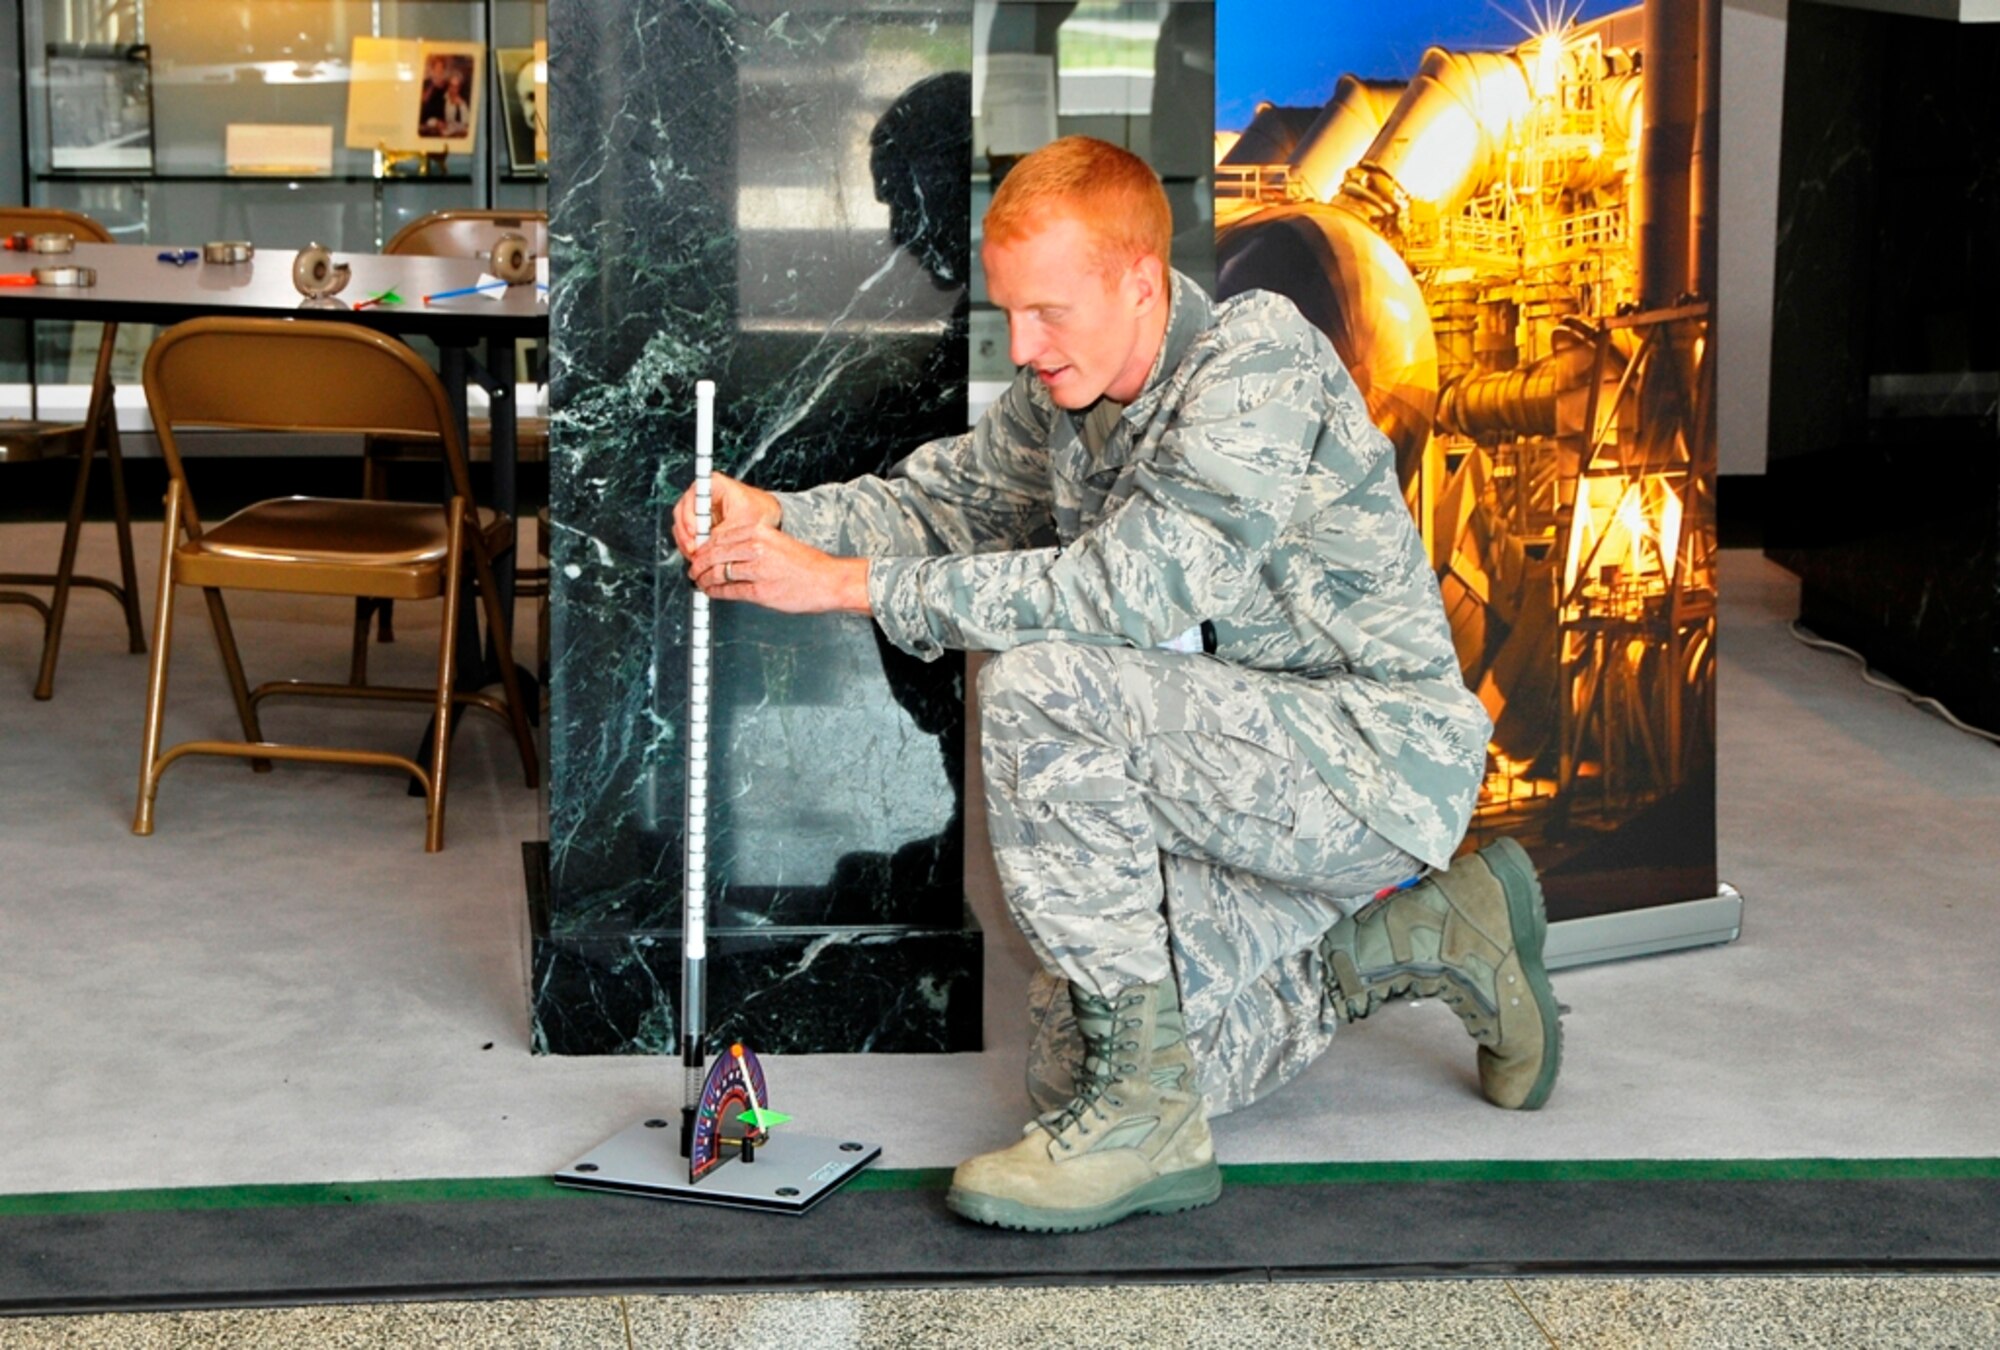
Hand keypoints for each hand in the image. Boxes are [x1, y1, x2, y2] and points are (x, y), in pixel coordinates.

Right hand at [671, 471, 781, 561]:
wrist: (768, 517)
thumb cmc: (759, 512)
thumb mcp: (742, 524)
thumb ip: (722, 535)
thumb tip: (705, 550)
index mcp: (713, 484)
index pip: (691, 498)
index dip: (689, 517)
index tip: (694, 532)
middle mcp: (703, 493)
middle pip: (681, 512)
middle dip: (685, 534)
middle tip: (693, 549)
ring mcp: (700, 508)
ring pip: (682, 525)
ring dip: (687, 541)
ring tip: (695, 555)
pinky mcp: (701, 522)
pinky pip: (688, 534)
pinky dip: (691, 545)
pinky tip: (698, 556)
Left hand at [687, 521, 871, 615]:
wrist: (828, 581)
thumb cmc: (805, 564)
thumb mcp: (777, 542)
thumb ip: (751, 544)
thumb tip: (724, 551)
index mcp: (760, 532)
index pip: (719, 537)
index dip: (704, 547)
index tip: (698, 553)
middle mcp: (757, 548)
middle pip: (715, 554)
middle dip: (699, 563)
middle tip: (694, 569)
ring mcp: (758, 570)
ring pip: (718, 573)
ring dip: (704, 579)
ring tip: (700, 582)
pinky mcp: (760, 592)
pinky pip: (729, 591)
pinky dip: (716, 592)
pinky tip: (711, 592)